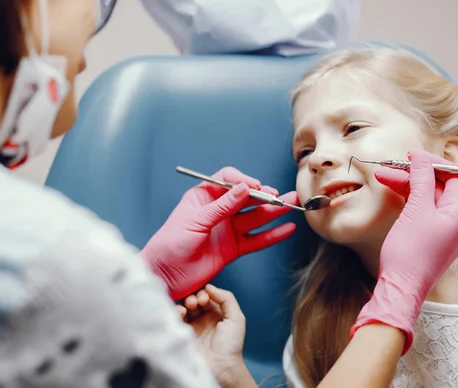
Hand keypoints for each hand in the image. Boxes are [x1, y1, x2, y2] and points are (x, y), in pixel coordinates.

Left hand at [141, 166, 297, 300]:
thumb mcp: (194, 221)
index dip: (243, 181)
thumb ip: (221, 206)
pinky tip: (287, 229)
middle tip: (279, 197)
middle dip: (264, 196)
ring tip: (293, 205)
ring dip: (274, 212)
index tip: (255, 187)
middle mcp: (218, 211)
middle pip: (246, 198)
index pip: (227, 180)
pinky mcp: (233, 249)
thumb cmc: (169, 244)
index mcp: (203, 197)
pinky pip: (256, 240)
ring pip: (255, 218)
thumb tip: (244, 188)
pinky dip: (272, 235)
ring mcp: (227, 230)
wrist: (165, 276)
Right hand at [177, 285, 246, 386]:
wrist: (220, 366)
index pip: (207, 295)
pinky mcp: (183, 332)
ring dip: (186, 302)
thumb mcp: (236, 318)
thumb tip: (209, 287)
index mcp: (217, 313)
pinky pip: (176, 318)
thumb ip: (227, 298)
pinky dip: (176, 311)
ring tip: (189, 306)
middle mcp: (204, 317)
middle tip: (196, 303)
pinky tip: (181, 312)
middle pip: (195, 299)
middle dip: (194, 297)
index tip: (205, 299)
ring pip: (185, 306)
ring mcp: (193, 325)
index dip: (205, 293)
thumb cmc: (231, 344)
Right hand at [350, 150, 457, 352]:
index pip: (455, 177)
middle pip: (440, 187)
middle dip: (415, 175)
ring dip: (409, 187)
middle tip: (391, 167)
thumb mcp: (415, 209)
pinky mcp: (433, 240)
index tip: (412, 156)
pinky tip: (394, 194)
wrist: (400, 287)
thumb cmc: (409, 252)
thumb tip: (421, 159)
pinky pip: (426, 213)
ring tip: (384, 177)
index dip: (434, 163)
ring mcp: (447, 233)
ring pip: (430, 200)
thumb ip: (421, 180)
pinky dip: (411, 202)